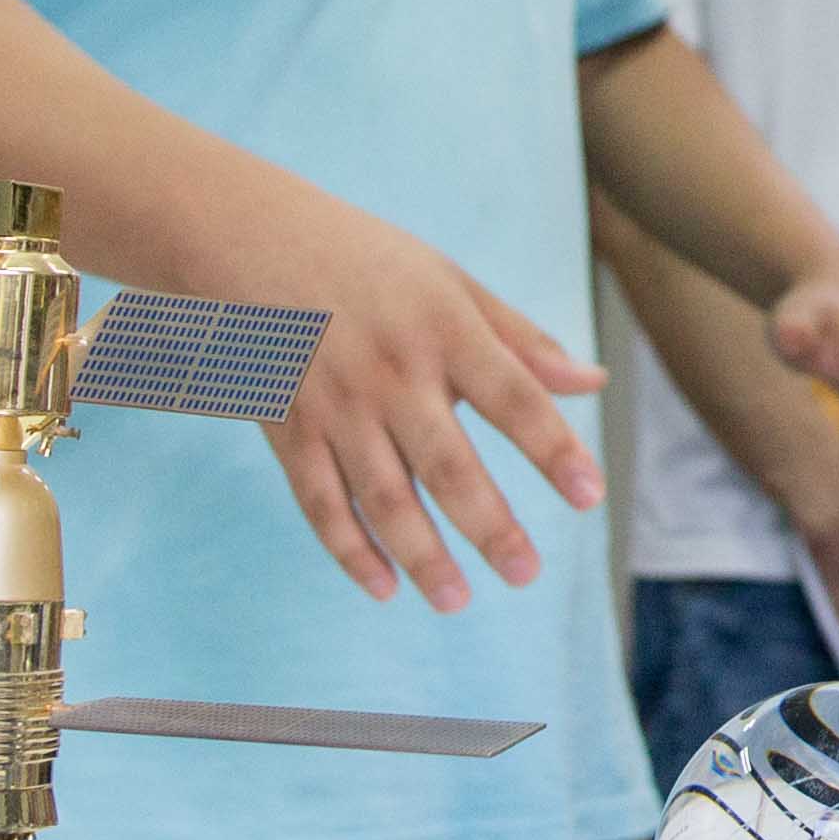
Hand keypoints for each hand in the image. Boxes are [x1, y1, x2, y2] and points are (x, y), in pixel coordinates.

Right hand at [236, 202, 609, 609]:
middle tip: (526, 573)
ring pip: (382, 496)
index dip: (554, 449)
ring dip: (422, 555)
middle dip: (489, 525)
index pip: (512, 397)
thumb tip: (592, 382)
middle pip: (447, 463)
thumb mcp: (449, 282)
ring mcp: (333, 404)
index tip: (590, 495)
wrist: (246, 238)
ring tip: (457, 601)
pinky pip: (320, 502)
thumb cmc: (366, 262)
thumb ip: (520, 339)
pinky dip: (349, 550)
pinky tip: (384, 587)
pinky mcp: (286, 427)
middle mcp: (391, 371)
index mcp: (443, 328)